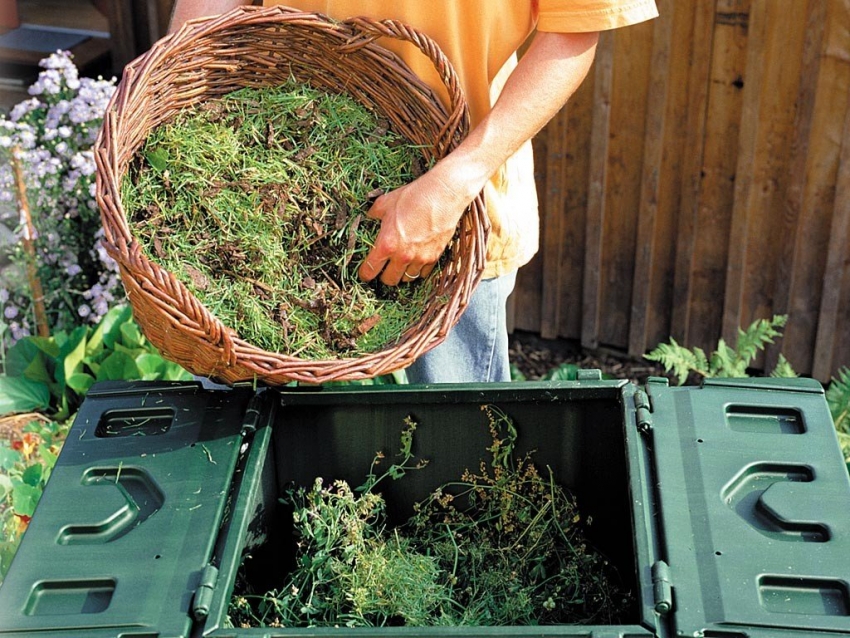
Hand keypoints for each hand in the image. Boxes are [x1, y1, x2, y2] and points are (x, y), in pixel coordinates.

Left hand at [358, 167, 473, 285]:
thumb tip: (370, 216)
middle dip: (384, 276)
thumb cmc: (413, 197)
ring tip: (401, 264)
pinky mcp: (434, 256)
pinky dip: (419, 269)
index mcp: (386, 244)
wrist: (442, 195)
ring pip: (407, 278)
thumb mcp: (386, 202)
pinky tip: (416, 260)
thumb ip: (374, 213)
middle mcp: (402, 256)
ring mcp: (420, 258)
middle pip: (389, 280)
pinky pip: (424, 272)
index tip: (365, 273)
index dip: (365, 274)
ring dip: (402, 273)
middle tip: (384, 268)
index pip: (370, 271)